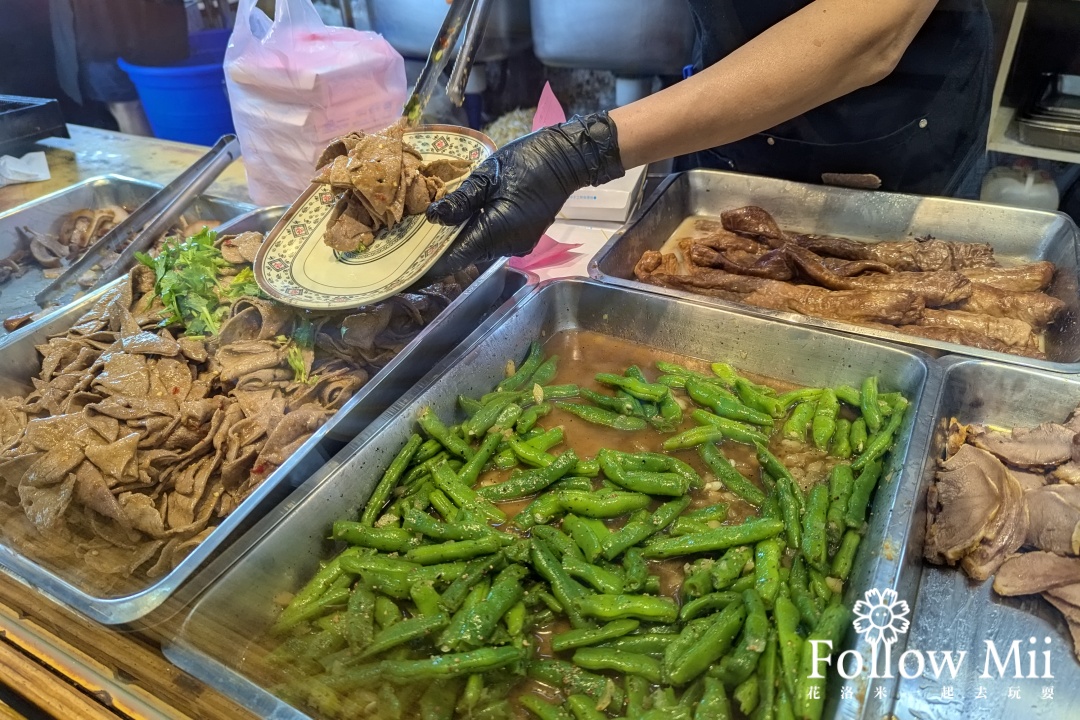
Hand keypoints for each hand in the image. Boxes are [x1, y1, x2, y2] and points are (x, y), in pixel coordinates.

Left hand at [425, 112, 623, 275]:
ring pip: (477, 249)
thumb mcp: (487, 174)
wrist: (565, 159)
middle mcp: (506, 247)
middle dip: (439, 249)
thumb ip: (460, 200)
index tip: (405, 267)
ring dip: (457, 240)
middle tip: (410, 240)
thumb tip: (434, 218)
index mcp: (496, 232)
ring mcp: (517, 246)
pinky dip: (474, 234)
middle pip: (465, 256)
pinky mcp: (522, 239)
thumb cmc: (526, 160)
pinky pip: (491, 242)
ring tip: (431, 228)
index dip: (428, 264)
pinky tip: (460, 220)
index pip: (454, 258)